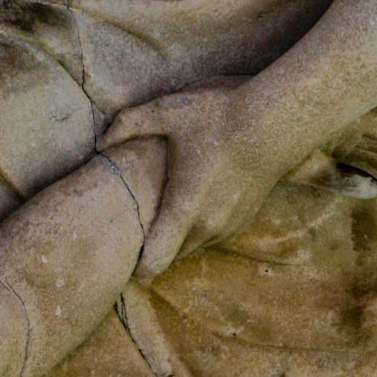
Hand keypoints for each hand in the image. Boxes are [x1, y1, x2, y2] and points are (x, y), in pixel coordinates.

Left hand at [102, 82, 281, 279]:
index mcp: (184, 209)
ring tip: (166, 208)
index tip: (124, 252)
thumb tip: (102, 142)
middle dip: (154, 247)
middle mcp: (207, 226)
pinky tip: (195, 198)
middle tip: (137, 223)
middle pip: (170, 256)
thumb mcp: (168, 111)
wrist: (275, 122)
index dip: (136, 265)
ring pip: (192, 246)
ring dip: (178, 236)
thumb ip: (129, 124)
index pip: (154, 262)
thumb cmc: (219, 116)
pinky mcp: (243, 220)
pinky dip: (199, 227)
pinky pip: (212, 235)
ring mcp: (228, 226)